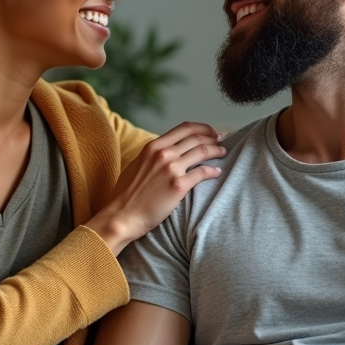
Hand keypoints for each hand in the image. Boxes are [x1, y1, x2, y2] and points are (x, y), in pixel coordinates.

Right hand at [86, 122, 224, 253]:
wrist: (121, 216)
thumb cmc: (126, 195)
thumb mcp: (137, 165)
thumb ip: (152, 156)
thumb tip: (167, 152)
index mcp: (152, 146)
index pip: (184, 128)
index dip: (202, 128)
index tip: (211, 132)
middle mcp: (163, 153)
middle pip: (196, 137)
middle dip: (213, 137)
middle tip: (221, 141)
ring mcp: (171, 169)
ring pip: (202, 152)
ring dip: (217, 151)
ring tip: (223, 153)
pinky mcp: (178, 186)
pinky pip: (203, 173)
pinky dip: (213, 171)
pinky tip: (218, 172)